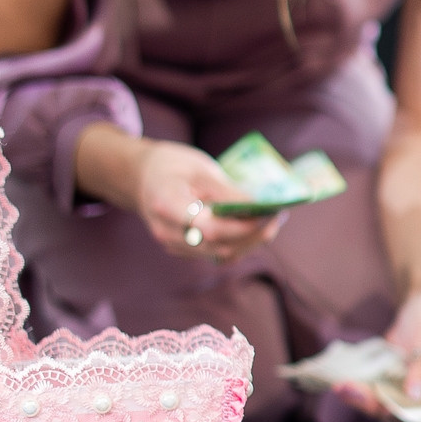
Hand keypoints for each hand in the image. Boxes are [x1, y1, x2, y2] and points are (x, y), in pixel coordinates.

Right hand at [132, 138, 283, 263]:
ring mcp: (174, 245)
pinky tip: (256, 228)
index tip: (267, 213)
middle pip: (218, 246)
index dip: (241, 226)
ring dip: (251, 242)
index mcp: (166, 205)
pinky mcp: (185, 250)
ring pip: (221, 255)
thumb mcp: (199, 169)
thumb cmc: (172, 166)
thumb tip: (258, 207)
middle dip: (253, 235)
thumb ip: (226, 191)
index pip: (207, 227)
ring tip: (272, 221)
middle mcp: (167, 232)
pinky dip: (241, 244)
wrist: (142, 177)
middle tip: (278, 216)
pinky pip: (217, 254)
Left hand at [332, 290, 420, 421]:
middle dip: (380, 406)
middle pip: (410, 415)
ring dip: (365, 401)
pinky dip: (361, 394)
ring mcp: (414, 397)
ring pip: (390, 409)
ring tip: (342, 387)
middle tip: (352, 391)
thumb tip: (416, 395)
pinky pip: (379, 399)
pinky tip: (343, 385)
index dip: (416, 416)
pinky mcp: (396, 391)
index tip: (388, 409)